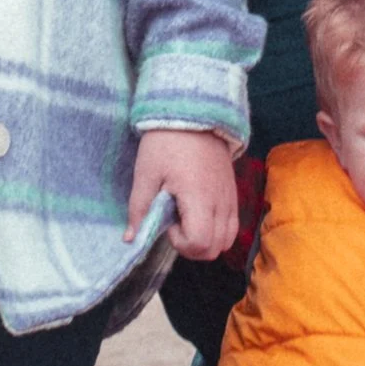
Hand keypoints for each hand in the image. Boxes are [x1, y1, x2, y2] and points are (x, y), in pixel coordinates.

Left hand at [130, 127, 239, 261]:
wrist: (194, 115)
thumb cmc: (165, 142)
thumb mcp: (146, 174)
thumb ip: (139, 209)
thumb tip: (131, 239)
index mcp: (199, 197)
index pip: (200, 243)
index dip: (180, 243)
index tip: (166, 223)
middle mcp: (220, 202)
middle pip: (214, 250)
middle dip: (191, 246)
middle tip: (173, 224)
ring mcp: (230, 198)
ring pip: (226, 241)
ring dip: (205, 240)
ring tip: (186, 219)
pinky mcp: (233, 193)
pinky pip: (232, 226)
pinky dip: (217, 230)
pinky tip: (198, 213)